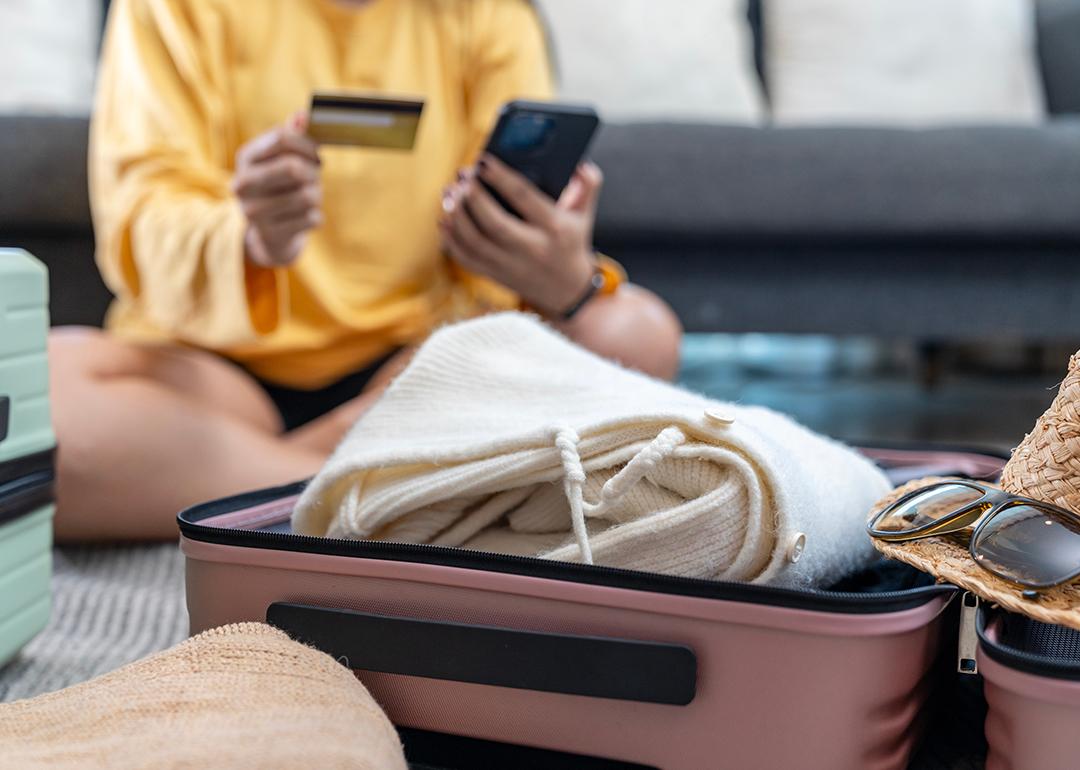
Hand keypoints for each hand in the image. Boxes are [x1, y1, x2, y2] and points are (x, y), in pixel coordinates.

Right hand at [232, 112, 322, 268]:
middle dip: (314, 172)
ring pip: (308, 195)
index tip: (316, 155)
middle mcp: (242, 184)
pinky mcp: (271, 234)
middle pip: (294, 167)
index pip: (283, 137)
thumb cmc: (281, 185)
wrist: (268, 233)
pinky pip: (312, 218)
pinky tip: (302, 217)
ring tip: (308, 197)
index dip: (308, 144)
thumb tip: (303, 115)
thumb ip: (294, 135)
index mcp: (245, 157)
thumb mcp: (282, 158)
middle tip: (314, 177)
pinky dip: (315, 216)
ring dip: (316, 195)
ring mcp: (254, 212)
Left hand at [438, 154, 601, 316]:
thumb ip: (587, 184)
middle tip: (461, 176)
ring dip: (456, 216)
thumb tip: (578, 162)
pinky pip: (466, 259)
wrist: (567, 290)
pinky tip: (445, 218)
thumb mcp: (585, 213)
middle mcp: (533, 250)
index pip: (524, 198)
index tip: (482, 160)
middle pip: (494, 223)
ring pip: (475, 242)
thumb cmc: (571, 241)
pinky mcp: (495, 276)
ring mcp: (511, 266)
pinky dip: (450, 239)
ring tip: (449, 192)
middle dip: (472, 197)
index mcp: (555, 228)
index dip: (500, 177)